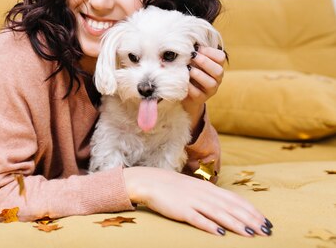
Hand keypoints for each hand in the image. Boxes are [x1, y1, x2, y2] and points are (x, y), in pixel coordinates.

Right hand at [123, 167, 271, 236]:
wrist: (149, 181)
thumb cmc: (174, 187)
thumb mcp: (196, 189)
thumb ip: (212, 197)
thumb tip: (230, 208)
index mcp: (209, 189)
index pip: (237, 200)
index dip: (253, 211)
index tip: (267, 222)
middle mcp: (204, 194)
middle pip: (232, 208)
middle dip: (251, 220)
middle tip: (266, 232)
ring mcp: (193, 201)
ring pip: (219, 213)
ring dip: (236, 224)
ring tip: (250, 234)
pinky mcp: (181, 210)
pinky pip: (197, 219)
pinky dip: (209, 226)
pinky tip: (220, 233)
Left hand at [182, 46, 225, 130]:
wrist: (186, 94)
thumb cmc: (190, 73)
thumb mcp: (193, 61)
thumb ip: (194, 53)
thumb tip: (186, 41)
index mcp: (216, 66)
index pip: (221, 57)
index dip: (210, 52)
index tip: (197, 48)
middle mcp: (216, 79)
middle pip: (218, 70)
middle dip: (205, 62)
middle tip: (192, 57)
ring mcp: (210, 90)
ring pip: (211, 83)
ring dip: (199, 75)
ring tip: (188, 69)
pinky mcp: (200, 99)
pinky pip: (198, 94)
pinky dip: (190, 87)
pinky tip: (183, 81)